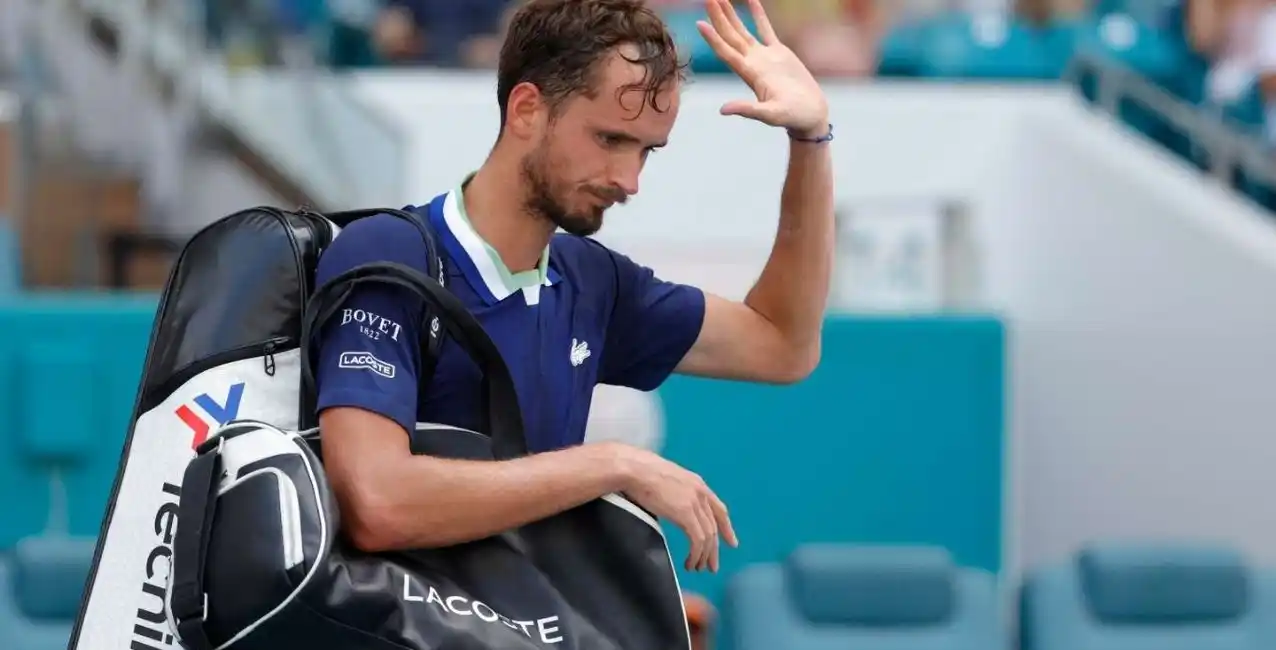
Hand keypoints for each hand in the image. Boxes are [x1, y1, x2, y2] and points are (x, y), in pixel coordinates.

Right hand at [607, 443, 738, 571]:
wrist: (633, 469)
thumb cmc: (640, 472)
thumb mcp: (666, 480)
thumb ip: (674, 493)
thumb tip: (669, 505)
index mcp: (697, 483)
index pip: (719, 509)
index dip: (726, 528)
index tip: (731, 543)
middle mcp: (700, 492)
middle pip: (714, 527)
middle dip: (713, 550)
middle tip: (712, 566)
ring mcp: (694, 502)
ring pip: (708, 536)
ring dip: (703, 556)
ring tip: (697, 568)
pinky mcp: (685, 513)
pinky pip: (698, 540)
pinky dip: (696, 555)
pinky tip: (689, 562)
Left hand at [697, 0, 829, 136]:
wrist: (809, 114)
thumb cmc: (791, 117)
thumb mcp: (770, 115)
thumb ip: (747, 110)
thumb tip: (723, 110)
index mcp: (750, 75)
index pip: (726, 53)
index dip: (713, 39)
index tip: (700, 23)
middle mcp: (753, 63)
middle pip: (730, 37)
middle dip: (718, 18)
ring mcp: (764, 57)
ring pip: (743, 31)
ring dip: (731, 14)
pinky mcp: (779, 53)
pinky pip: (765, 28)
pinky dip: (758, 14)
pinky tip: (751, 0)